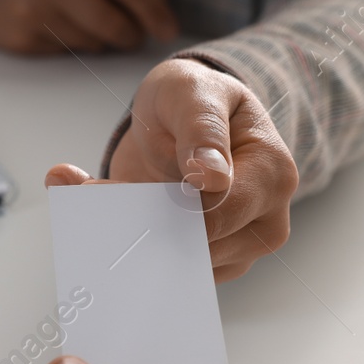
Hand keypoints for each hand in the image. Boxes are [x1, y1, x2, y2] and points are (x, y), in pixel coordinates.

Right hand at [0, 0, 177, 53]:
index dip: (155, 12)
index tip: (168, 27)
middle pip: (114, 22)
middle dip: (132, 34)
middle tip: (135, 34)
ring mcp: (32, 13)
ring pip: (92, 42)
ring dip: (104, 40)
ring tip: (93, 25)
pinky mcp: (20, 41)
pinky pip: (66, 52)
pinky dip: (75, 45)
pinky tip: (62, 28)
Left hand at [59, 58, 298, 281]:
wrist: (186, 117)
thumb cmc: (195, 99)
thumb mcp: (192, 92)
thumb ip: (202, 127)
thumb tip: (211, 175)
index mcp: (272, 176)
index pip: (218, 215)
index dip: (164, 208)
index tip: (102, 189)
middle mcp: (266, 220)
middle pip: (198, 246)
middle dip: (142, 223)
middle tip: (91, 194)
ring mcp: (240, 249)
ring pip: (180, 265)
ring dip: (133, 237)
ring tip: (97, 199)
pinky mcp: (211, 264)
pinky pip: (170, 271)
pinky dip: (136, 248)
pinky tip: (109, 217)